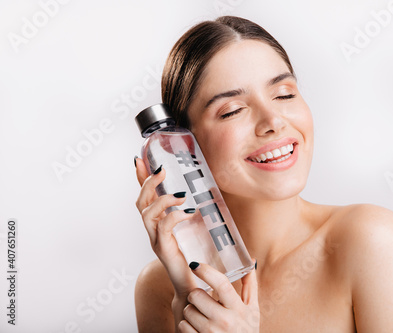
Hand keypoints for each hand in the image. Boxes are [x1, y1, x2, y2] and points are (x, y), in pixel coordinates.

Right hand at [135, 157, 198, 295]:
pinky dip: (175, 216)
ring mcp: (157, 240)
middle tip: (161, 170)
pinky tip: (188, 212)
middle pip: (140, 203)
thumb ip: (190, 215)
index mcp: (157, 224)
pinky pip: (164, 228)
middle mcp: (153, 231)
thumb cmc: (192, 258)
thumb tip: (198, 196)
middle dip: (148, 183)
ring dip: (162, 200)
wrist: (191, 285)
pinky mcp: (165, 249)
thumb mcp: (191, 231)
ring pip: (147, 214)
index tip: (139, 159)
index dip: (140, 178)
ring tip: (180, 195)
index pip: (144, 197)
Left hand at [179, 261, 259, 332]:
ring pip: (188, 310)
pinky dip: (186, 324)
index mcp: (239, 309)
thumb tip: (251, 261)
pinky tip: (197, 326)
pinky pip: (183, 326)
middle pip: (197, 295)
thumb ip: (250, 285)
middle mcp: (225, 321)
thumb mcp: (253, 309)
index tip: (195, 264)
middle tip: (201, 298)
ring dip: (191, 309)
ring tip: (201, 314)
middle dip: (196, 294)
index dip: (206, 271)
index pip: (221, 284)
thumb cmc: (246, 330)